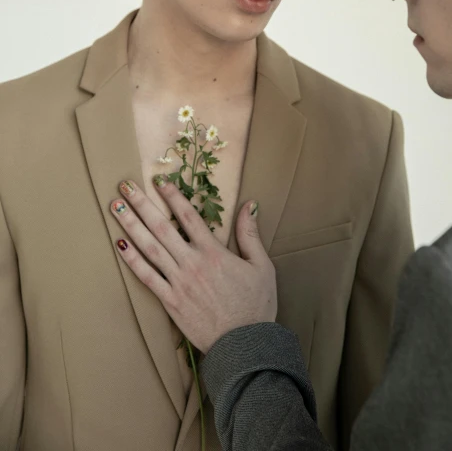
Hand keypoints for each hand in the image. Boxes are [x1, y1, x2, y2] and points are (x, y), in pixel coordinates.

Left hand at [110, 177, 276, 353]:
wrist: (245, 346)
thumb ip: (250, 234)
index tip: (159, 180)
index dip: (173, 196)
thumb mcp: (262, 266)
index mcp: (214, 252)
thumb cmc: (256, 305)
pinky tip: (119, 245)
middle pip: (162, 227)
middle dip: (142, 204)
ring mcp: (179, 282)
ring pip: (150, 248)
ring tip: (115, 207)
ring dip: (131, 225)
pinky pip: (147, 277)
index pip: (189, 216)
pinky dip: (132, 260)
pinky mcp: (170, 302)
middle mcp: (192, 263)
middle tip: (125, 186)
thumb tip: (249, 204)